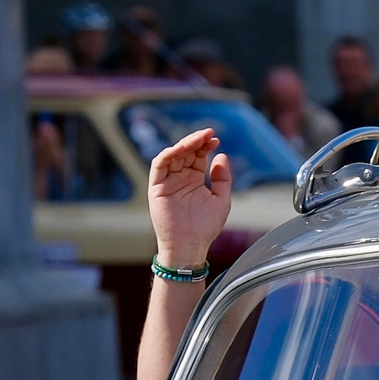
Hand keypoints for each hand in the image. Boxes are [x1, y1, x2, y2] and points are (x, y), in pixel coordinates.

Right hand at [148, 128, 231, 270]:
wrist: (189, 246)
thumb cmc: (205, 227)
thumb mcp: (221, 200)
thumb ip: (222, 179)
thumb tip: (221, 156)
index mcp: (194, 179)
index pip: (198, 156)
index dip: (205, 146)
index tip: (215, 140)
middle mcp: (179, 178)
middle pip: (185, 152)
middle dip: (196, 141)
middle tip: (208, 134)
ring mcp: (167, 181)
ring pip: (173, 155)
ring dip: (184, 144)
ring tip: (198, 139)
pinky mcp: (156, 187)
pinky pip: (159, 165)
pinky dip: (168, 154)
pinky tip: (181, 149)